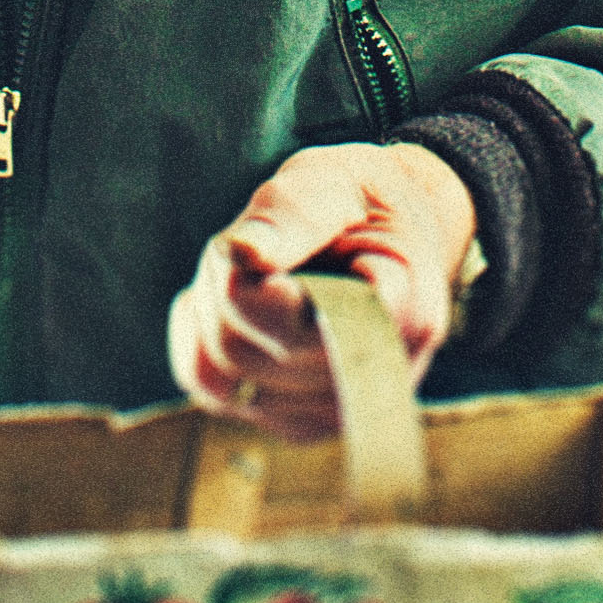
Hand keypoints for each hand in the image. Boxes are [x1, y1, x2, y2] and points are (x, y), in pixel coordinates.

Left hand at [166, 141, 476, 438]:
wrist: (387, 239)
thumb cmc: (358, 204)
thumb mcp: (331, 181)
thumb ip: (290, 214)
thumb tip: (238, 254)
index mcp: (404, 313)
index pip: (301, 328)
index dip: (259, 288)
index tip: (254, 247)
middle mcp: (373, 380)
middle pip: (243, 350)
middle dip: (225, 283)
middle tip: (253, 241)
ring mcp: (332, 411)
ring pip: (220, 372)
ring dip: (211, 307)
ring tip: (255, 268)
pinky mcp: (293, 421)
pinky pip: (207, 384)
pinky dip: (198, 332)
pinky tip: (231, 300)